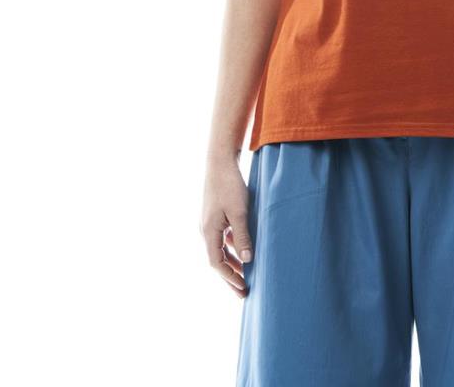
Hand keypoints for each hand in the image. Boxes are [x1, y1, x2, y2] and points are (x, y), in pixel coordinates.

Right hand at [200, 157, 252, 297]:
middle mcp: (205, 230)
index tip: (242, 288)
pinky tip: (243, 251)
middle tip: (244, 292)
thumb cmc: (230, 186)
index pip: (216, 263)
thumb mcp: (240, 212)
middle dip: (230, 276)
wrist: (220, 162)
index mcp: (209, 232)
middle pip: (217, 260)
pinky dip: (232, 248)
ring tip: (245, 275)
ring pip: (220, 250)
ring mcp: (209, 223)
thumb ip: (243, 236)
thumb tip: (247, 261)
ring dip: (232, 263)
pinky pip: (222, 239)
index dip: (229, 278)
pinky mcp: (215, 216)